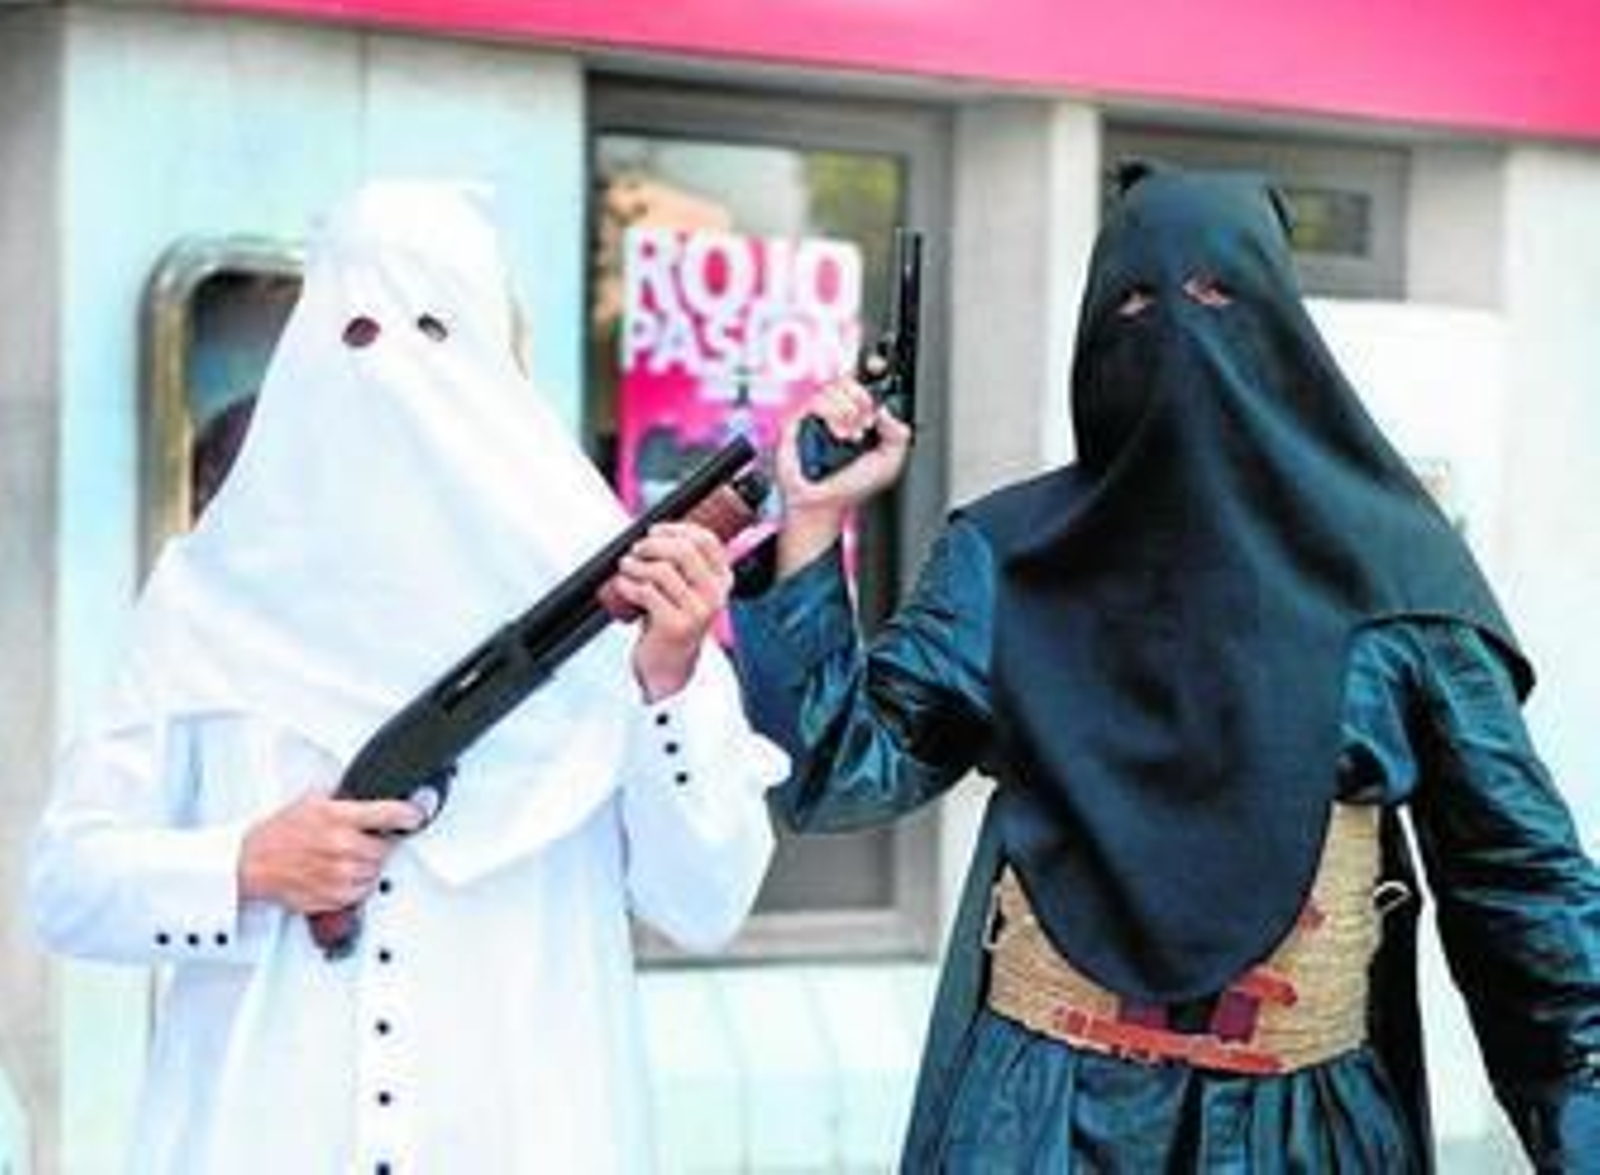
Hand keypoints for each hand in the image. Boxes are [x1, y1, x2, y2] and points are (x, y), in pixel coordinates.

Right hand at [238, 792, 423, 913]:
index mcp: (338, 817)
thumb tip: (373, 794)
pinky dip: (356, 884)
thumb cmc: (279, 833)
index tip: (417, 814)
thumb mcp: (312, 801)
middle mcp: (341, 846)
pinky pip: (362, 891)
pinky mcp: (333, 896)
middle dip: (377, 843)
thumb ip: (346, 799)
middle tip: (359, 840)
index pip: (390, 814)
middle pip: (385, 847)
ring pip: (376, 870)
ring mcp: (338, 874)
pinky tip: (339, 873)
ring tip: (344, 858)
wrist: (252, 863)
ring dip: (367, 865)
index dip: (409, 814)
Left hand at [612, 521, 732, 700]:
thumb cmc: (673, 619)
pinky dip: (628, 584)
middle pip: (683, 551)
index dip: (677, 528)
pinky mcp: (676, 626)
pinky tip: (623, 585)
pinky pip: (647, 592)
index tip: (656, 531)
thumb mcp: (689, 589)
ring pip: (662, 570)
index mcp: (723, 580)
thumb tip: (657, 531)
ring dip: (636, 564)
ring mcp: (698, 611)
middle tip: (637, 550)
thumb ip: (686, 564)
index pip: (706, 540)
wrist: (670, 664)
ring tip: (626, 567)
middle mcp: (715, 595)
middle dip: (653, 544)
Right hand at [774, 370, 912, 575]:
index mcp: (856, 416)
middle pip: (847, 379)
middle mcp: (835, 412)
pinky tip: (839, 434)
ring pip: (832, 387)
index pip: (862, 380)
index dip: (871, 367)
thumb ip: (899, 434)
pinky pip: (816, 401)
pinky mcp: (797, 422)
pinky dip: (833, 415)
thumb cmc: (850, 487)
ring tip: (852, 434)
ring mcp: (816, 417)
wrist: (825, 503)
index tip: (878, 367)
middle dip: (862, 398)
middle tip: (867, 421)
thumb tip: (886, 411)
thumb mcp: (889, 462)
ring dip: (849, 411)